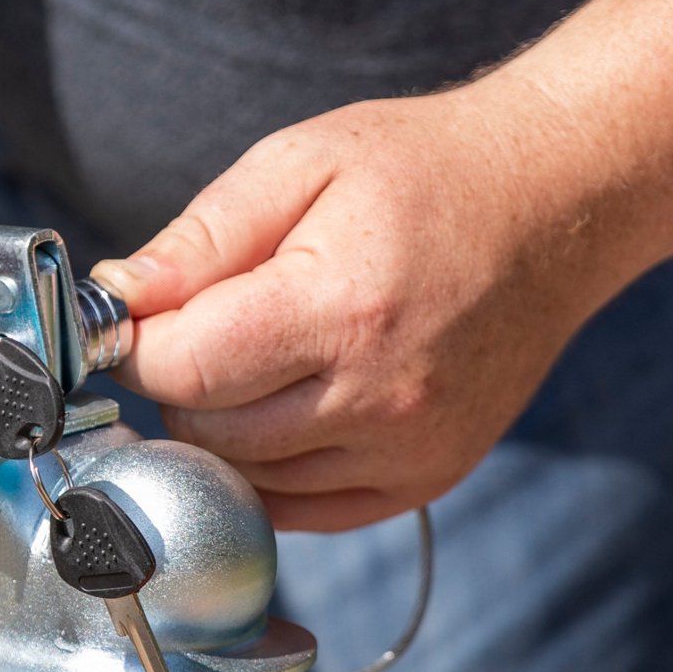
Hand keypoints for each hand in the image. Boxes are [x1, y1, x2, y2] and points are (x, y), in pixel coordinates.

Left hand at [93, 78, 633, 530]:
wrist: (556, 205)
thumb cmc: (422, 172)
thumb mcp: (298, 164)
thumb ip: (199, 240)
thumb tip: (116, 299)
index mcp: (339, 309)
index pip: (183, 369)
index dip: (137, 346)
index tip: (135, 320)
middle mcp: (378, 396)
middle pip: (207, 431)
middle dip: (178, 382)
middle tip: (198, 330)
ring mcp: (408, 449)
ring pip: (245, 476)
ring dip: (220, 427)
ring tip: (252, 357)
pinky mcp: (424, 478)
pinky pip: (299, 507)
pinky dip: (266, 467)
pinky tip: (282, 406)